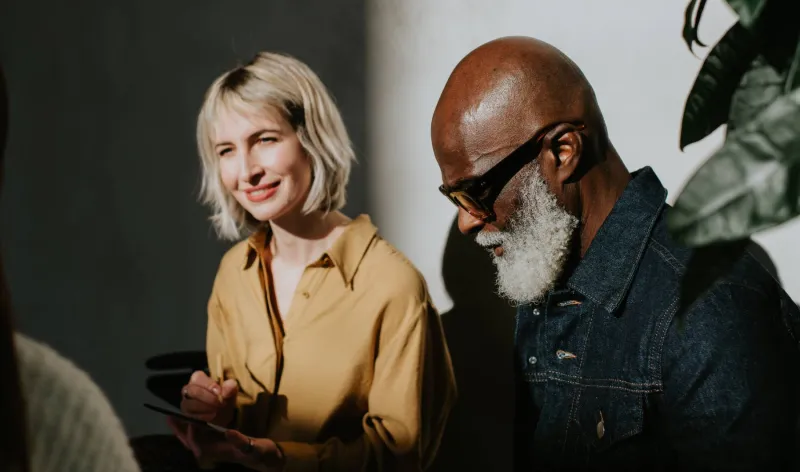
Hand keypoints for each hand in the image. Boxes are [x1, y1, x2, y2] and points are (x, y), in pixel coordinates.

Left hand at [167, 420, 284, 471]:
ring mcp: (214, 449)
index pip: (197, 442)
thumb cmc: (260, 453)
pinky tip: (189, 421)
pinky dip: (191, 429)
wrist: (266, 459)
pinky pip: (198, 438)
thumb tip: (228, 432)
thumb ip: (241, 442)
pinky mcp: (217, 445)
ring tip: (174, 417)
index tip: (189, 416)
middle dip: (179, 430)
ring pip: (192, 441)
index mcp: (217, 453)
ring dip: (182, 429)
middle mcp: (212, 452)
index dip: (191, 430)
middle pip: (189, 442)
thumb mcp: (254, 447)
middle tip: (170, 417)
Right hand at [179, 370, 236, 426]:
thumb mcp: (230, 391)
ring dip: (205, 408)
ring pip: (189, 405)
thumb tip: (229, 386)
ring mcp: (185, 403)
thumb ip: (230, 387)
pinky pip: (190, 416)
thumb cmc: (223, 398)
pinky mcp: (186, 416)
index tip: (219, 392)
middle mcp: (188, 390)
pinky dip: (202, 417)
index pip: (198, 378)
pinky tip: (212, 417)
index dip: (209, 385)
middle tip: (220, 403)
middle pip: (192, 391)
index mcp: (198, 379)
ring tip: (217, 411)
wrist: (222, 415)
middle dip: (207, 398)